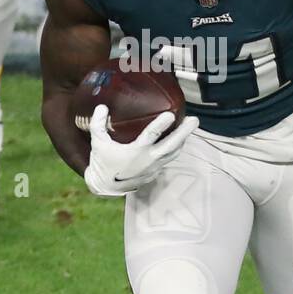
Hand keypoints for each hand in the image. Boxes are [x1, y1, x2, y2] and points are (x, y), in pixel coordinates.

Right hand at [84, 104, 198, 195]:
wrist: (105, 187)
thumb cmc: (102, 163)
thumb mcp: (97, 143)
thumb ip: (98, 124)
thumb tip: (102, 106)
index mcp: (136, 151)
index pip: (151, 135)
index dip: (161, 124)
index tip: (170, 115)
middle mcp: (149, 159)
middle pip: (171, 144)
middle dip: (184, 132)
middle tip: (195, 120)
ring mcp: (154, 168)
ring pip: (173, 153)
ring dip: (182, 141)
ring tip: (189, 129)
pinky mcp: (154, 173)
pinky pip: (168, 160)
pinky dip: (174, 151)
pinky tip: (177, 143)